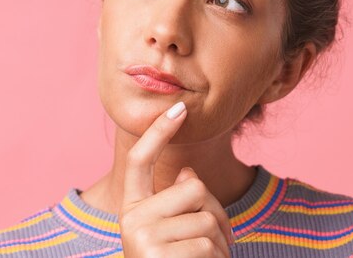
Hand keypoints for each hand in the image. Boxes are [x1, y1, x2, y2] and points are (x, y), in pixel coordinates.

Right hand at [119, 101, 234, 256]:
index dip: (158, 133)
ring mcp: (143, 239)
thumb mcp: (171, 232)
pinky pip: (209, 244)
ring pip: (207, 218)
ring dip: (221, 242)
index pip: (140, 161)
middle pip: (193, 188)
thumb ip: (177, 201)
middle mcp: (131, 220)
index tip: (178, 108)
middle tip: (214, 240)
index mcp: (132, 208)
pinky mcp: (159, 257)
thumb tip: (188, 173)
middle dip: (216, 211)